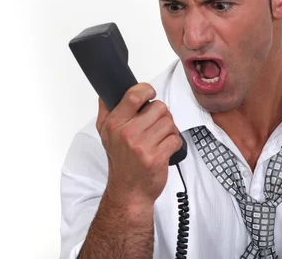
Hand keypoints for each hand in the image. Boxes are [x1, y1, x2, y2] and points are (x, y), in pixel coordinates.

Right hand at [96, 83, 182, 208]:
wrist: (129, 192)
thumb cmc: (121, 162)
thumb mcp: (106, 135)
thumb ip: (106, 111)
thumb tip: (106, 93)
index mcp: (114, 124)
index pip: (133, 95)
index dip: (147, 90)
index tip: (150, 94)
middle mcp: (127, 134)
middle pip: (159, 107)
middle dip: (162, 115)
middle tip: (156, 126)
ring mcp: (142, 146)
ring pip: (169, 122)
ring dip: (169, 130)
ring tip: (160, 139)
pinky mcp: (156, 158)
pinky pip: (175, 139)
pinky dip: (174, 143)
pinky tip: (165, 149)